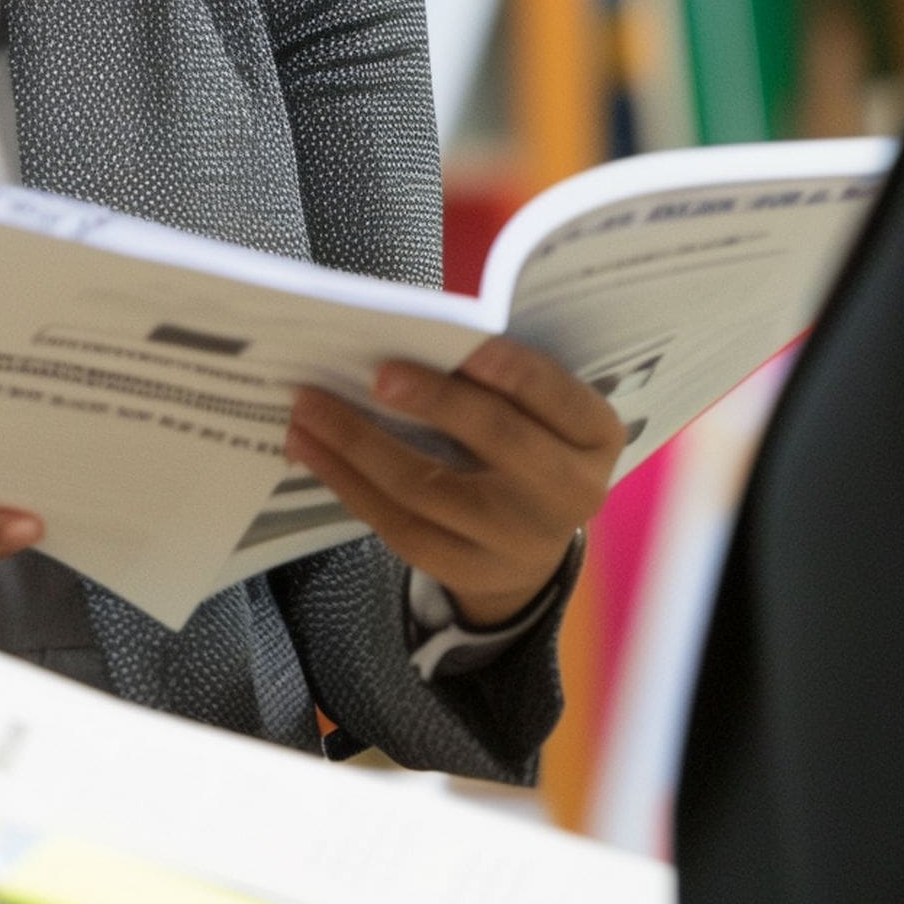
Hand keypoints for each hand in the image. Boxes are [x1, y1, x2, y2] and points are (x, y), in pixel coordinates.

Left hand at [287, 338, 614, 625]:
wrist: (534, 540)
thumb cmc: (530, 440)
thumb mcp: (543, 409)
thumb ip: (501, 377)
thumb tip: (411, 335)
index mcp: (595, 436)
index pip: (556, 395)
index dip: (512, 370)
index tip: (464, 343)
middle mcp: (569, 492)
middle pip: (496, 438)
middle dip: (435, 401)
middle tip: (375, 372)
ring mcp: (517, 540)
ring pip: (429, 487)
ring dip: (358, 443)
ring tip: (308, 408)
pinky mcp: (465, 568)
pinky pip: (398, 525)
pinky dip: (348, 483)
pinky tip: (311, 450)